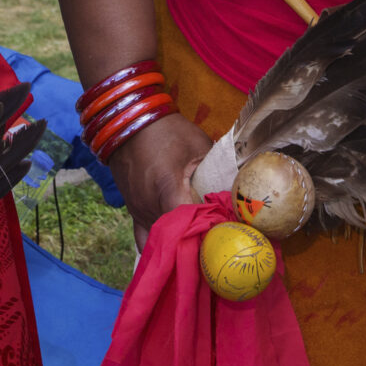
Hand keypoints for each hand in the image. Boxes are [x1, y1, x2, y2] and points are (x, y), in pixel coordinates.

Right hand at [112, 111, 211, 240]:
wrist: (129, 122)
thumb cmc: (167, 131)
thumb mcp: (198, 144)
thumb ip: (216, 169)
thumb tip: (237, 188)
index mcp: (168, 189)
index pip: (188, 226)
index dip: (206, 233)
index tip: (222, 235)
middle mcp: (150, 206)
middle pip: (175, 239)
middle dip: (195, 242)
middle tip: (216, 242)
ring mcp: (138, 211)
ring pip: (161, 241)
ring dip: (178, 243)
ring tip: (198, 242)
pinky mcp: (132, 211)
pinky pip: (145, 239)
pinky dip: (160, 243)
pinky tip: (175, 243)